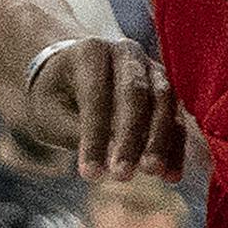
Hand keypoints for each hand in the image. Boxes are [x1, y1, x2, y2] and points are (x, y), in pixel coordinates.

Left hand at [23, 37, 185, 181]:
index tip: (89, 174)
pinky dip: (176, 147)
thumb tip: (114, 151)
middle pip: (134, 94)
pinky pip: (176, 117)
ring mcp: (150, 68)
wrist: (71, 78)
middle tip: (122, 175)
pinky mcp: (166, 89)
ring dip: (159, 141)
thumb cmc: (55, 98)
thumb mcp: (50, 112)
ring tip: (152, 172)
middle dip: (130, 137)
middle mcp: (125, 53)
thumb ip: (78, 129)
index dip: (94, 136)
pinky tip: (172, 176)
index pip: (95, 95)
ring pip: (163, 103)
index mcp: (90, 51)